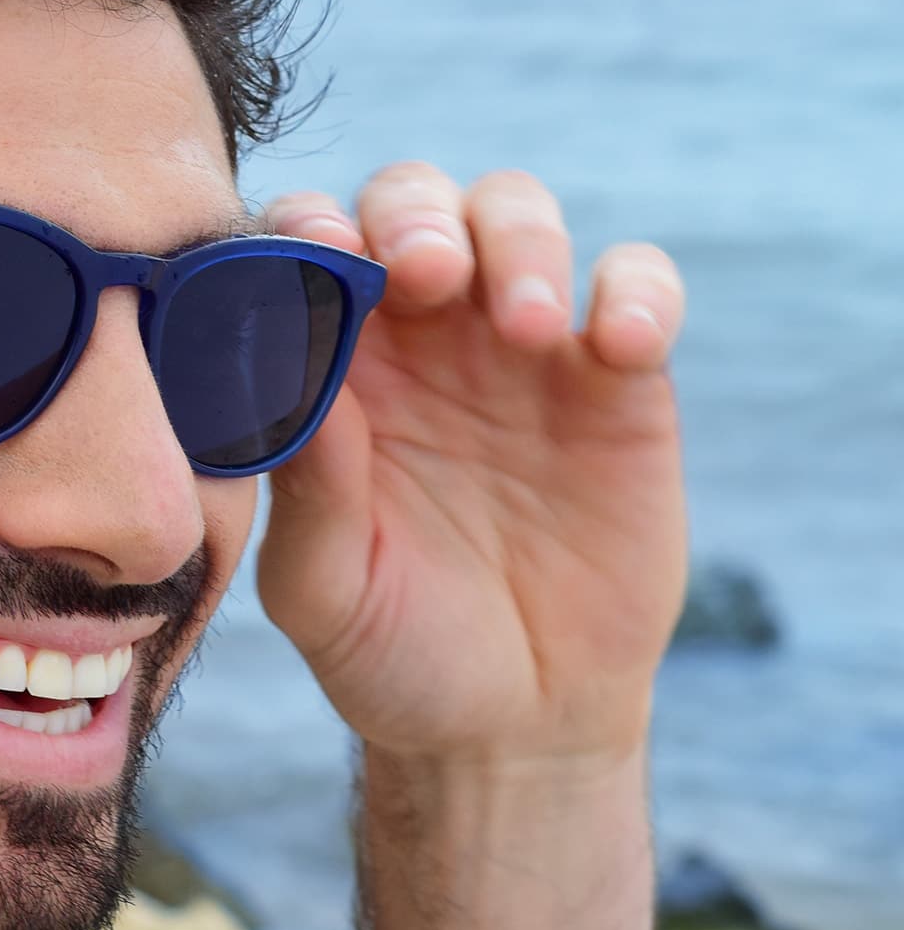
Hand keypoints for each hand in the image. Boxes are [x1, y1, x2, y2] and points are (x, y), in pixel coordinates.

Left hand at [258, 164, 688, 766]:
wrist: (510, 725)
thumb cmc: (389, 653)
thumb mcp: (325, 588)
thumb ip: (309, 485)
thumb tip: (291, 367)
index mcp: (328, 372)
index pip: (305, 254)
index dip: (307, 231)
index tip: (319, 260)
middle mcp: (417, 340)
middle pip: (413, 204)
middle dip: (415, 214)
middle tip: (425, 272)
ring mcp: (520, 351)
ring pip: (517, 218)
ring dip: (520, 240)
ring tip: (528, 325)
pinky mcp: (617, 381)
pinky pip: (637, 285)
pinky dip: (636, 290)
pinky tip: (620, 347)